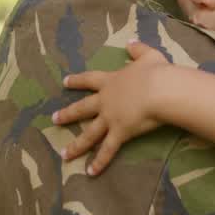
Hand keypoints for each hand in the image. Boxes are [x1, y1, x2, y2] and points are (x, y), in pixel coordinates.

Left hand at [52, 41, 171, 175]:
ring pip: (89, 134)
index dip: (77, 81)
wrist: (160, 90)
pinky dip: (99, 162)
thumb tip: (131, 42)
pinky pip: (107, 150)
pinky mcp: (119, 133)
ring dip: (76, 145)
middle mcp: (106, 100)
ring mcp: (110, 118)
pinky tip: (90, 172)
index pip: (90, 80)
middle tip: (54, 118)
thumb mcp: (149, 56)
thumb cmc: (157, 72)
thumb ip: (138, 50)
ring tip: (63, 154)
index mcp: (112, 81)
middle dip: (68, 114)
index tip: (64, 81)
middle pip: (82, 108)